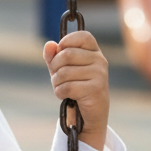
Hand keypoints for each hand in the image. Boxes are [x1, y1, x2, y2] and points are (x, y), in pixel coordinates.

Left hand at [43, 31, 108, 150]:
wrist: (90, 114)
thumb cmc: (75, 87)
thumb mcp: (61, 69)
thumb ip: (53, 56)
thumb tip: (49, 45)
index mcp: (94, 51)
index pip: (82, 35)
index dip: (66, 42)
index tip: (60, 53)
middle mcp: (100, 60)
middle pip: (67, 54)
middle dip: (55, 67)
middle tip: (57, 76)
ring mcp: (100, 74)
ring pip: (65, 72)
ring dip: (56, 82)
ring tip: (61, 87)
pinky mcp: (96, 89)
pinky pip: (68, 87)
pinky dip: (60, 92)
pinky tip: (65, 95)